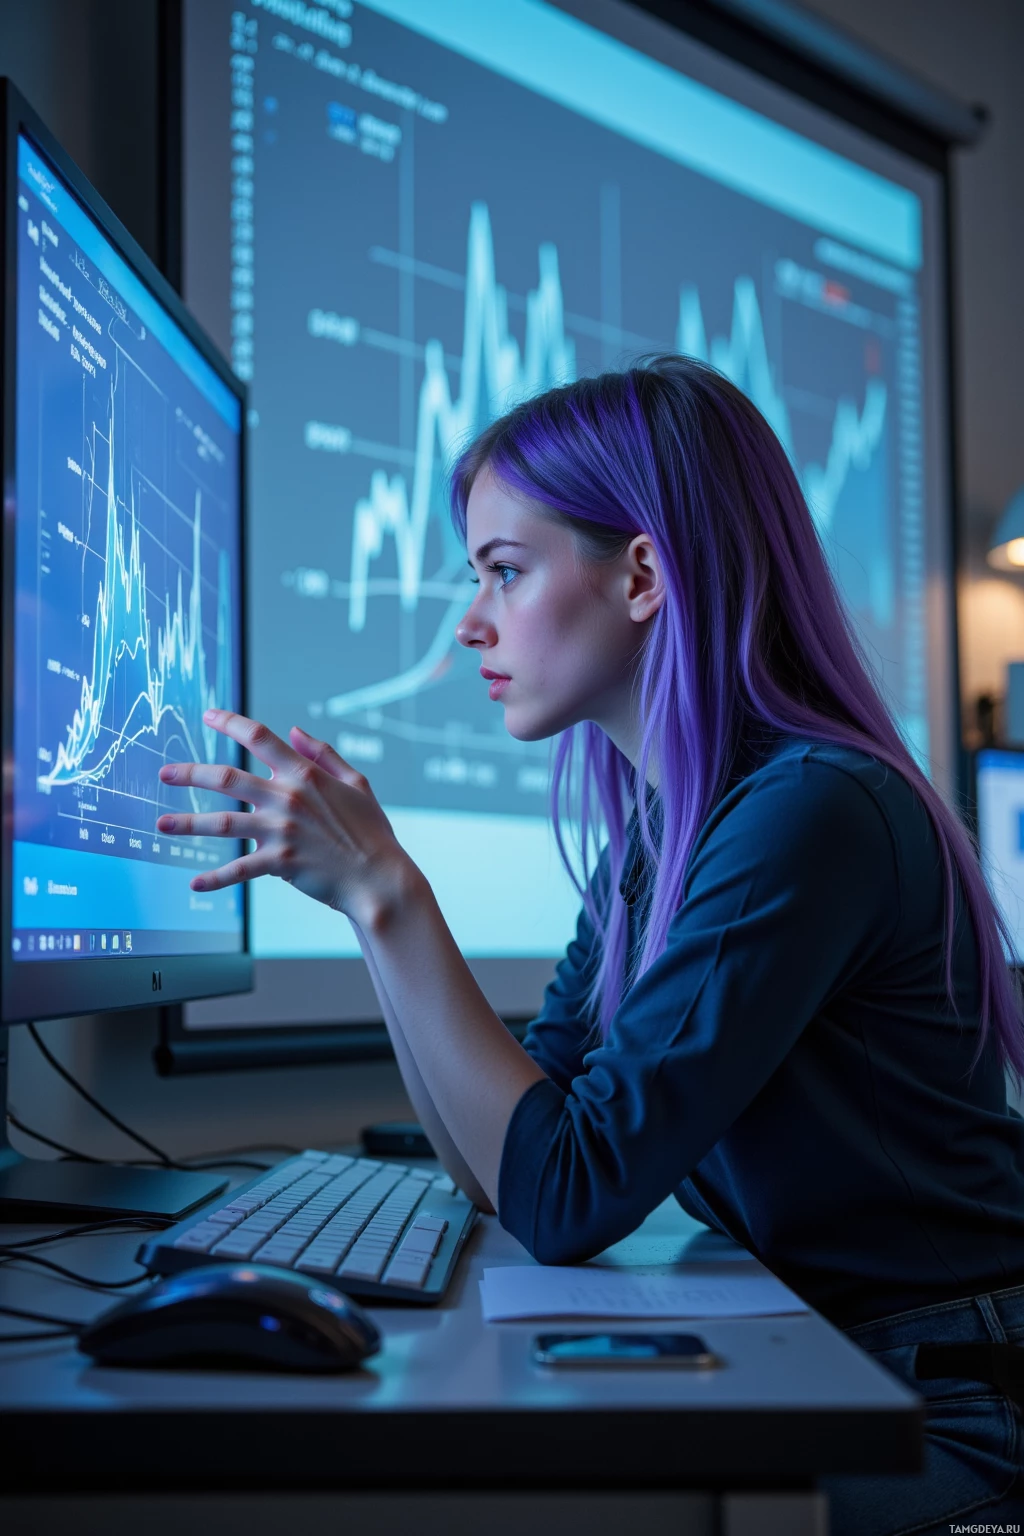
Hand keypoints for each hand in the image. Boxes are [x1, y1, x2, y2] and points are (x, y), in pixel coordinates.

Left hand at [156, 709, 408, 921]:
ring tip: (160, 825)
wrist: (379, 878)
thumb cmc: (371, 831)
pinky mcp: (279, 863)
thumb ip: (324, 754)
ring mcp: (281, 831)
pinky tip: (194, 882)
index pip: (260, 738)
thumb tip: (294, 731)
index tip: (208, 716)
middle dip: (190, 773)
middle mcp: (287, 798)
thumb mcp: (357, 783)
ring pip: (222, 823)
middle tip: (164, 773)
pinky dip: (215, 878)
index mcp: (305, 775)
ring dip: (187, 824)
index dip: (231, 722)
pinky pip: (238, 870)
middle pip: (227, 778)